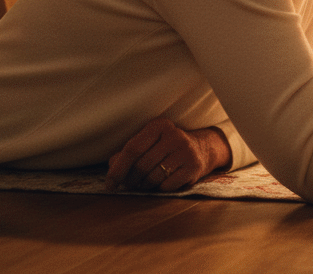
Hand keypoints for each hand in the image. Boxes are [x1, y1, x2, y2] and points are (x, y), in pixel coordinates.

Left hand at [105, 117, 230, 191]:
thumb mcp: (149, 143)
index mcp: (159, 126)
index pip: (133, 148)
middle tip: (128, 184)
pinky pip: (167, 186)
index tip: (110, 184)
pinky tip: (162, 182)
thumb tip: (112, 167)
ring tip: (145, 183)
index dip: (118, 169)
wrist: (202, 149)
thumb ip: (128, 154)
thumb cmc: (166, 148)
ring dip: (144, 185)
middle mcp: (175, 136)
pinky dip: (160, 188)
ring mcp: (186, 151)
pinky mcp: (194, 167)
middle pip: (142, 165)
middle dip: (131, 180)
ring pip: (153, 178)